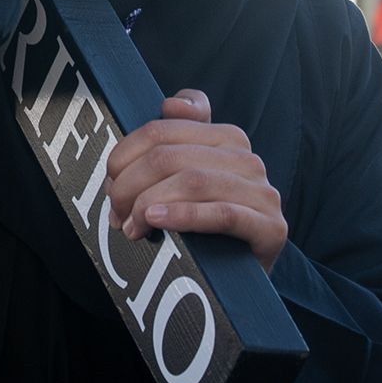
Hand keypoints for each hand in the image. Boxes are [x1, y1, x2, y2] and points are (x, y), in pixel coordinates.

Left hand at [104, 90, 287, 272]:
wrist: (243, 279)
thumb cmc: (205, 225)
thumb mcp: (185, 177)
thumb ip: (177, 135)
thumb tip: (171, 104)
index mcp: (226, 137)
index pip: (161, 130)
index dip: (126, 154)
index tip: (110, 180)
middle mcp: (247, 159)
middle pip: (169, 156)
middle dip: (130, 185)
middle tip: (115, 213)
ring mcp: (262, 192)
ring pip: (192, 181)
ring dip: (149, 204)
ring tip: (131, 227)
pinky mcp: (271, 227)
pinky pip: (222, 213)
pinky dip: (184, 216)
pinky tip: (157, 221)